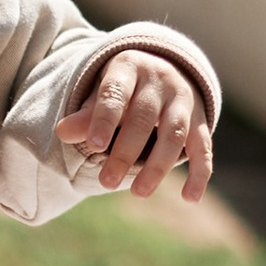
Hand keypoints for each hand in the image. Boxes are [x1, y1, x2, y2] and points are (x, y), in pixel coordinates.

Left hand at [56, 48, 212, 202]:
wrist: (164, 69)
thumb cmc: (123, 88)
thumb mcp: (102, 92)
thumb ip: (86, 114)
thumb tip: (62, 132)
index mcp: (129, 68)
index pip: (115, 92)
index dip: (105, 119)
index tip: (94, 145)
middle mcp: (160, 81)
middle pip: (143, 117)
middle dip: (125, 151)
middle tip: (106, 182)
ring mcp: (184, 100)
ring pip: (174, 133)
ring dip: (158, 166)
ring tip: (139, 193)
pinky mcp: (200, 121)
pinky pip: (203, 147)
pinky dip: (200, 173)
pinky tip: (190, 198)